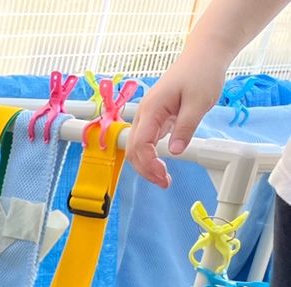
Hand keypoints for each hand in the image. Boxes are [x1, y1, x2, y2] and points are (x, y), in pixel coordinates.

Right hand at [127, 54, 226, 187]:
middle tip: (165, 182)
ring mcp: (148, 116)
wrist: (204, 54)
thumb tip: (173, 152)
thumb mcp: (199, 101)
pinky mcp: (155, 117)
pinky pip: (145, 141)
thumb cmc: (202, 72)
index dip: (149, 164)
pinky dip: (150, 155)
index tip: (164, 176)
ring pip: (137, 147)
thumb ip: (185, 127)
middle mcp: (144, 114)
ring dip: (146, 165)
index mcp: (152, 109)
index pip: (140, 144)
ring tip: (163, 177)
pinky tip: (162, 162)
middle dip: (145, 170)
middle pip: (133, 150)